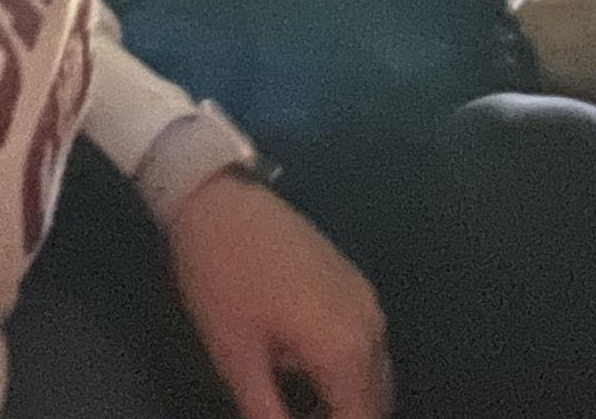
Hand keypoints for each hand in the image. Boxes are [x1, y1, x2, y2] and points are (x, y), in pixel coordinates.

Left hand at [166, 169, 392, 418]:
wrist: (219, 198)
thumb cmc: (222, 279)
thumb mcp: (237, 359)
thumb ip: (269, 414)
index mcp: (346, 348)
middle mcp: (370, 324)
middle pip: (375, 402)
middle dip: (346, 418)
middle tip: (294, 416)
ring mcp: (364, 297)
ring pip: (374, 374)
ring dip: (348, 401)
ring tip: (303, 410)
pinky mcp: (352, 279)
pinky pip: (366, 344)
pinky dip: (348, 373)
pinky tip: (308, 380)